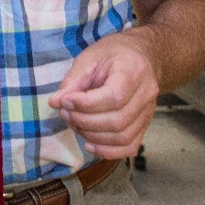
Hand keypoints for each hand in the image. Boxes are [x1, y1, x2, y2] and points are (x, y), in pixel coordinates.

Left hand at [46, 32, 159, 157]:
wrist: (140, 55)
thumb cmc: (112, 54)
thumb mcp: (89, 59)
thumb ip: (72, 81)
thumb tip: (55, 102)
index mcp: (133, 71)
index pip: (113, 97)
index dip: (85, 104)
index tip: (64, 101)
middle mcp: (146, 94)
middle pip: (117, 121)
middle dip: (84, 121)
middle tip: (65, 113)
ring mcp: (149, 112)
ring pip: (123, 137)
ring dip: (92, 135)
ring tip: (74, 123)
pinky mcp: (145, 124)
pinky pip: (130, 146)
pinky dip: (108, 151)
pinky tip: (89, 143)